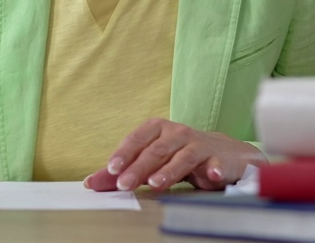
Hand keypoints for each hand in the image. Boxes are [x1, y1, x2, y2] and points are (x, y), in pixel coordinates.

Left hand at [83, 118, 265, 191]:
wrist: (224, 154)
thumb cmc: (179, 155)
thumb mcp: (149, 160)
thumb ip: (122, 172)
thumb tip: (91, 183)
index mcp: (157, 129)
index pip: (136, 140)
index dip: (123, 154)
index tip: (111, 170)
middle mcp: (177, 133)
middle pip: (155, 151)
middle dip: (139, 168)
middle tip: (124, 184)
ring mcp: (199, 145)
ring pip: (182, 157)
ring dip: (169, 171)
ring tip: (156, 184)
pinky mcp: (218, 159)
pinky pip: (215, 164)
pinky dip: (214, 170)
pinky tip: (210, 175)